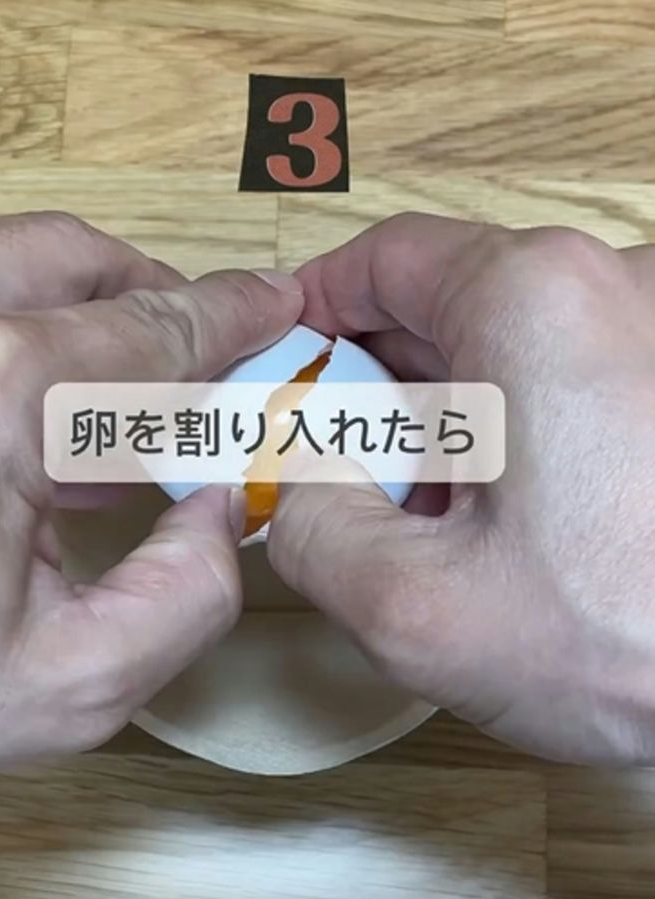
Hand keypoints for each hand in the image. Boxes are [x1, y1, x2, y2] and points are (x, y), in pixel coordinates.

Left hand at [0, 211, 302, 782]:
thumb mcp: (72, 685)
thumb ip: (191, 592)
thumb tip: (220, 504)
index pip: (145, 331)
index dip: (227, 316)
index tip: (274, 302)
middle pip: (73, 260)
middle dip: (155, 300)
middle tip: (202, 360)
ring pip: (1, 261)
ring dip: (82, 312)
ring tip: (124, 400)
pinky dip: (15, 333)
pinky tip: (43, 423)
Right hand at [268, 214, 654, 763]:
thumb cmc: (631, 640)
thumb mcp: (414, 605)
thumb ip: (308, 529)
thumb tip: (295, 486)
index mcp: (533, 300)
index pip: (384, 259)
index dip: (312, 311)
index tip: (278, 366)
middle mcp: (613, 286)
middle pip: (446, 307)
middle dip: (376, 387)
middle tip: (336, 470)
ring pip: (510, 351)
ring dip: (448, 422)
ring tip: (422, 519)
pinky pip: (569, 383)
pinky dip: (516, 437)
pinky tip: (504, 523)